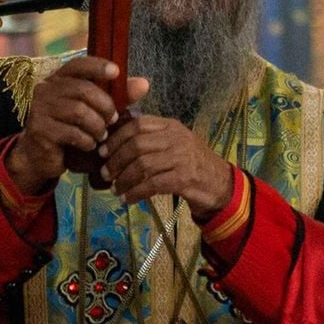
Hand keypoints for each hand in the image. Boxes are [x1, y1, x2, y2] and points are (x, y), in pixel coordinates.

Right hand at [5, 56, 148, 194]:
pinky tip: (90, 145)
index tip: (116, 72)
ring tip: (101, 135)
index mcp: (58, 79)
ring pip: (79, 112)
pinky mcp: (40, 130)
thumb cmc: (70, 128)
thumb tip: (144, 84)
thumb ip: (117, 96)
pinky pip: (73, 133)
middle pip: (82, 90)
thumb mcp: (93, 110)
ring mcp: (40, 109)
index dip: (97, 66)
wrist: (41, 156)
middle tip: (113, 120)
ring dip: (97, 126)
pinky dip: (87, 141)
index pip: (77, 65)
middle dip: (104, 106)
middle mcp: (45, 90)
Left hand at [98, 116, 233, 220]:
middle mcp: (176, 138)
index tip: (102, 152)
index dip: (116, 138)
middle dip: (116, 161)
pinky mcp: (185, 178)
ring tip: (116, 189)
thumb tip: (114, 145)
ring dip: (124, 179)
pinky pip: (152, 185)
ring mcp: (182, 157)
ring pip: (143, 165)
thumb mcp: (173, 143)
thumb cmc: (192, 163)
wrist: (221, 184)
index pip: (137, 124)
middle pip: (137, 145)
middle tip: (106, 174)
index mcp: (170, 125)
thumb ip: (150, 139)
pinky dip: (136, 193)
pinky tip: (127, 199)